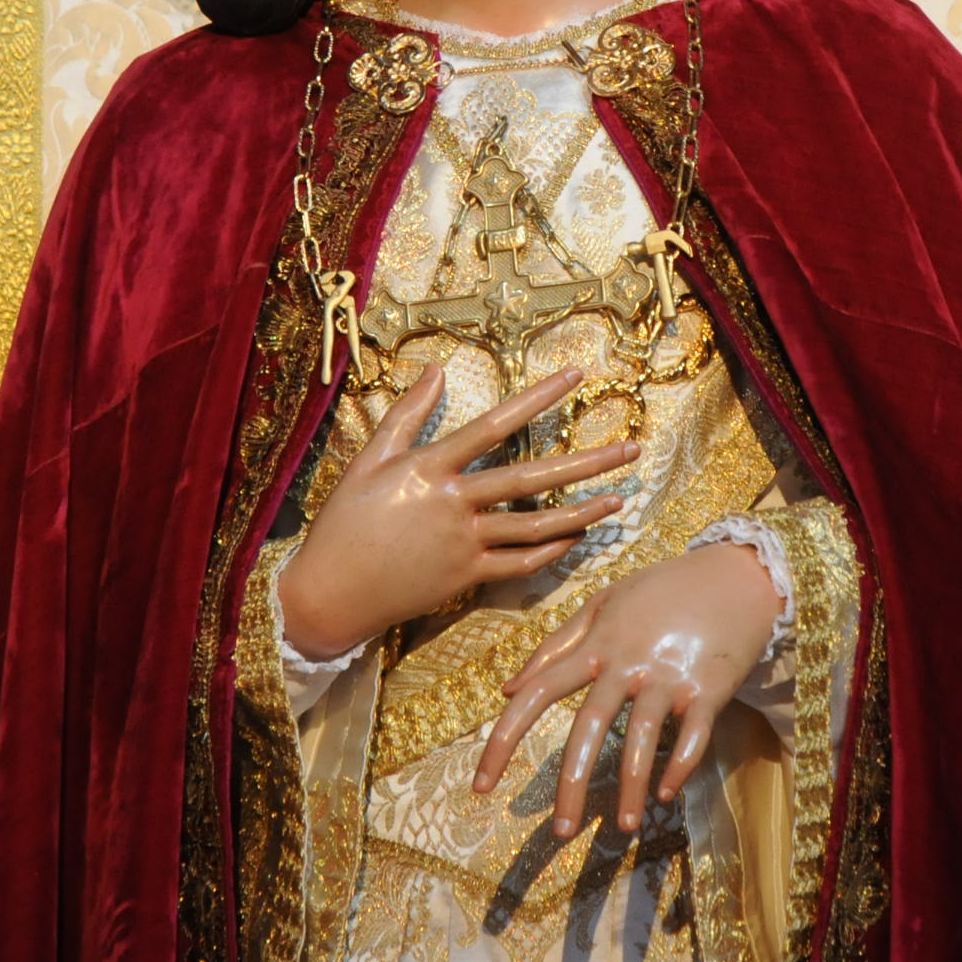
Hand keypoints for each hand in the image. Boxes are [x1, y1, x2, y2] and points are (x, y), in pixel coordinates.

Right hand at [276, 363, 638, 660]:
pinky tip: (578, 538)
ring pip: (536, 526)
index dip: (538, 398)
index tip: (576, 377)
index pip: (495, 424)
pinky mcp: (466, 577)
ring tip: (620, 498)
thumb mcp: (368, 460)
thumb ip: (407, 414)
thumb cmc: (345, 521)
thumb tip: (435, 369)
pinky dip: (551, 552)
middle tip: (631, 449)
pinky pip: (519, 564)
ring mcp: (463, 543)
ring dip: (582, 513)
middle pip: (531, 477)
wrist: (330, 592)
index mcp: (429, 467)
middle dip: (586, 462)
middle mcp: (453, 503)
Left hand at [471, 541, 779, 836]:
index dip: (504, 739)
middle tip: (559, 834)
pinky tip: (668, 793)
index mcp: (596, 645)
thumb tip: (508, 687)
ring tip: (624, 827)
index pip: (538, 693)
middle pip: (588, 726)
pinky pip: (692, 736)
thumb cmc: (663, 590)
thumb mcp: (604, 603)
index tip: (481, 785)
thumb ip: (555, 645)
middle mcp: (627, 663)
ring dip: (631, 788)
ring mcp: (668, 676)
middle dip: (570, 783)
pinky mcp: (709, 688)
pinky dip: (680, 766)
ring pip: (641, 739)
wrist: (737, 574)